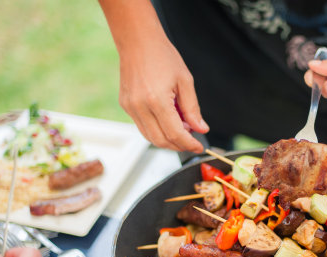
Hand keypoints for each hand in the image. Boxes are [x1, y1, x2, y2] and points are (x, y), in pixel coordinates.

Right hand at [118, 35, 208, 152]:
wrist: (138, 41)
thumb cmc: (162, 56)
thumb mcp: (185, 81)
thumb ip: (193, 109)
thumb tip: (201, 129)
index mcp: (156, 100)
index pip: (175, 134)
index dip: (189, 144)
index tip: (198, 146)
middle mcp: (140, 107)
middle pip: (161, 140)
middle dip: (178, 145)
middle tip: (192, 140)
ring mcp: (130, 107)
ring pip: (150, 137)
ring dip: (167, 139)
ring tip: (181, 127)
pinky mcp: (126, 105)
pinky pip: (142, 127)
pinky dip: (157, 130)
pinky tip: (168, 120)